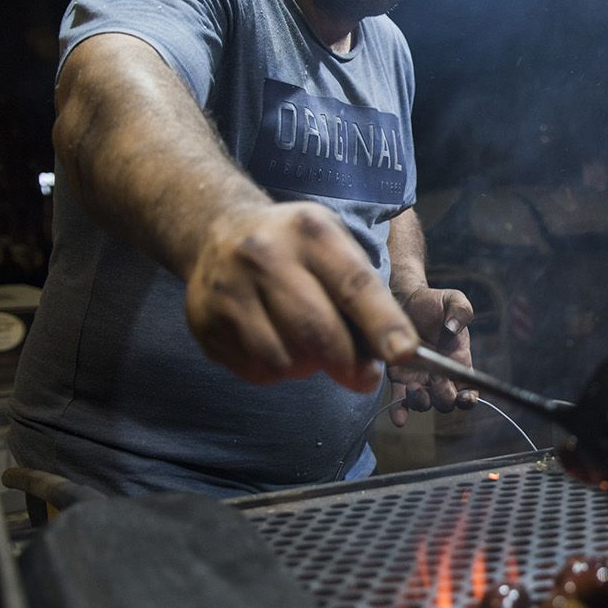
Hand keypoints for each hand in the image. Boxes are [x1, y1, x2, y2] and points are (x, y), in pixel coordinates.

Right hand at [183, 202, 417, 389]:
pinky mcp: (203, 320)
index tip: (404, 353)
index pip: (353, 284)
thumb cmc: (295, 250)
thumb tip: (392, 355)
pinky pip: (255, 370)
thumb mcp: (334, 249)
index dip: (381, 323)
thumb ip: (365, 298)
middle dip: (348, 363)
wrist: (216, 231)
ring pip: (283, 359)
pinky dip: (275, 371)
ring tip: (306, 344)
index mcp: (311, 232)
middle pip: (316, 330)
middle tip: (363, 376)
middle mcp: (264, 255)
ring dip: (306, 366)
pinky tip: (274, 343)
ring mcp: (228, 289)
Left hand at [387, 285, 477, 418]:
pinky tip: (399, 419)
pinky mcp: (398, 378)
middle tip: (436, 380)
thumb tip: (453, 328)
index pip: (469, 389)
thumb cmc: (433, 301)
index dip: (469, 398)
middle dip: (444, 397)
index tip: (464, 397)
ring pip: (424, 404)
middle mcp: (441, 375)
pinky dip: (400, 411)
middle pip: (447, 402)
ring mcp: (419, 378)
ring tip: (415, 388)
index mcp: (459, 360)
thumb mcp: (453, 299)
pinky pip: (400, 400)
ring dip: (422, 402)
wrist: (404, 299)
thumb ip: (462, 311)